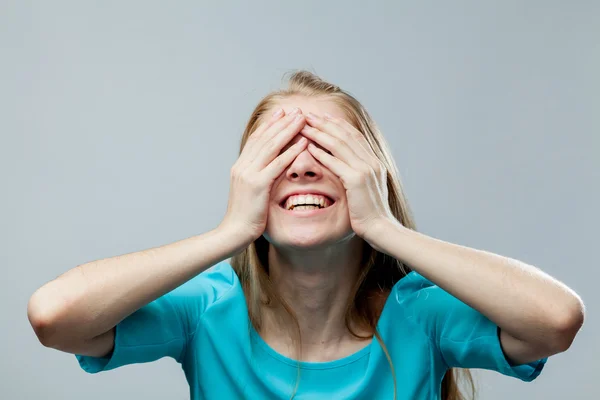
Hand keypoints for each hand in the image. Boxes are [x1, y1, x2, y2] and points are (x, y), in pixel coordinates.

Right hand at [220, 108, 307, 241]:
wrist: (233, 233)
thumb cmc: (244, 217)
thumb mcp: (248, 193)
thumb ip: (256, 178)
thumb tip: (267, 171)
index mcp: (240, 167)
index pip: (256, 139)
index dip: (269, 125)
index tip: (282, 113)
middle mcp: (242, 166)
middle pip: (264, 138)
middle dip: (281, 122)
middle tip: (296, 110)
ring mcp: (249, 174)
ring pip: (271, 146)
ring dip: (288, 130)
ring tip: (302, 119)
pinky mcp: (258, 184)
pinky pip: (277, 164)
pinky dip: (291, 151)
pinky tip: (303, 143)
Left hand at [300, 112, 393, 245]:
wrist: (381, 228)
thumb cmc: (371, 213)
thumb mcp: (367, 188)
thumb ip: (359, 174)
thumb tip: (348, 166)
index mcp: (374, 161)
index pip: (354, 135)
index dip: (337, 124)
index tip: (322, 116)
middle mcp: (371, 161)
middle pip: (345, 135)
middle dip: (325, 123)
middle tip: (308, 114)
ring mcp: (365, 170)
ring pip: (339, 145)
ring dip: (320, 133)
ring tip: (304, 126)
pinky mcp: (356, 180)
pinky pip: (335, 163)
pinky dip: (321, 154)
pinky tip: (308, 148)